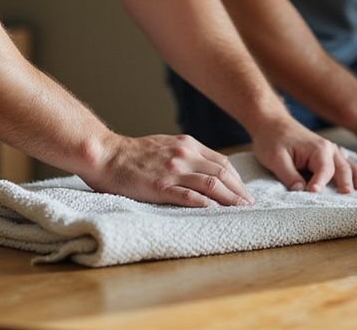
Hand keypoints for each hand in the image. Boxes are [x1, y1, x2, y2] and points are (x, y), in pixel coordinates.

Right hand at [83, 132, 252, 206]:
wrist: (107, 154)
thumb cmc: (133, 153)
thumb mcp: (166, 144)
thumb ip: (186, 154)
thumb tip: (205, 169)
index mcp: (188, 144)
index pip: (222, 163)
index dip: (237, 179)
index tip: (244, 192)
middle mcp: (185, 155)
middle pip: (222, 174)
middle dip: (239, 191)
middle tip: (249, 204)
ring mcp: (173, 170)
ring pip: (211, 185)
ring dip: (230, 199)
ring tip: (240, 210)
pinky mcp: (160, 186)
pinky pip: (189, 197)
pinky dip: (206, 205)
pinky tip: (216, 212)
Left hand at [249, 118, 356, 193]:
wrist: (271, 122)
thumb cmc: (272, 139)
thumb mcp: (276, 158)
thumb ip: (289, 175)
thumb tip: (300, 190)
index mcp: (318, 149)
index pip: (324, 171)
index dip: (320, 184)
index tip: (313, 194)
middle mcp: (329, 148)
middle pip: (342, 168)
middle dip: (346, 183)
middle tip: (347, 197)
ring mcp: (330, 150)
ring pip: (347, 165)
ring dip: (355, 177)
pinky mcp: (326, 153)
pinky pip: (344, 162)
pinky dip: (353, 171)